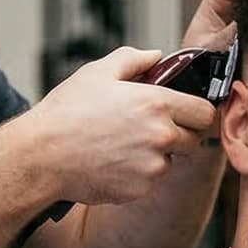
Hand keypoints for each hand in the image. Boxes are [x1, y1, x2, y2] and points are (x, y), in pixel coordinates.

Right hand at [19, 47, 219, 207]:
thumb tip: (156, 57)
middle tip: (148, 129)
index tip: (186, 114)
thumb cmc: (66, 112)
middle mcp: (161, 136)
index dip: (197, 112)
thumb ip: (133, 60)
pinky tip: (111, 162)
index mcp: (157, 104)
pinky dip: (136, 175)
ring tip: (120, 145)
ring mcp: (152, 167)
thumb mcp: (98, 72)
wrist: (42, 156)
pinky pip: (149, 181)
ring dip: (155, 155)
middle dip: (178, 134)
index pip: (205, 113)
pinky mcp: (139, 189)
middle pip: (194, 140)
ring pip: (170, 162)